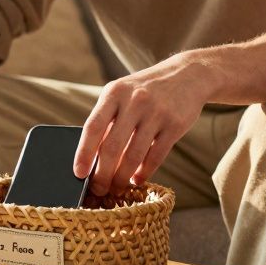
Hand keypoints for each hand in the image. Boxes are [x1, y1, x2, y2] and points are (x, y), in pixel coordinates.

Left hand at [73, 53, 215, 196]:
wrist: (187, 75)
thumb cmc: (145, 90)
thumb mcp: (122, 94)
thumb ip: (107, 119)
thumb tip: (91, 157)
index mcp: (114, 92)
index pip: (93, 127)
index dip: (84, 153)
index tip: (78, 174)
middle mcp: (134, 101)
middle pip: (113, 146)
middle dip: (103, 173)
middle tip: (98, 189)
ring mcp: (156, 112)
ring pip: (134, 155)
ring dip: (123, 177)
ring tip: (117, 188)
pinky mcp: (175, 124)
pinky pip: (156, 156)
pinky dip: (145, 172)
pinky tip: (137, 180)